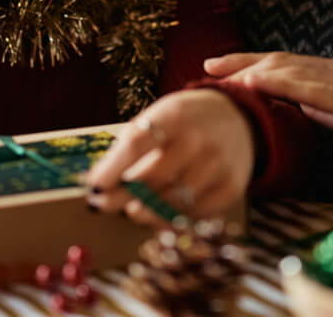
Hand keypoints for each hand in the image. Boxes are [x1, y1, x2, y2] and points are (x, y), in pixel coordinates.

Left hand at [85, 89, 253, 224]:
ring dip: (146, 211)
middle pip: (152, 178)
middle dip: (122, 196)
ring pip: (173, 202)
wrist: (239, 116)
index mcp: (175, 114)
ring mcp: (218, 164)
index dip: (112, 168)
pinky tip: (160, 213)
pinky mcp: (232, 186)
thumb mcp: (160, 115)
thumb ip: (131, 144)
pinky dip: (174, 218)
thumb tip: (98, 182)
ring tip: (132, 210)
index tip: (94, 186)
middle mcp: (198, 138)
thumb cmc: (187, 119)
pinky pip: (196, 214)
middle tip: (103, 204)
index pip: (137, 143)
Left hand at [205, 52, 332, 193]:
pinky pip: (312, 90)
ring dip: (253, 70)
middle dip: (242, 62)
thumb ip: (320, 112)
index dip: (252, 65)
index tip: (222, 70)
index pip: (287, 66)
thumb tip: (289, 106)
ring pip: (293, 70)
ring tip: (222, 74)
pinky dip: (280, 85)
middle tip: (208, 66)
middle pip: (283, 62)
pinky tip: (256, 85)